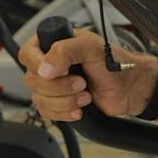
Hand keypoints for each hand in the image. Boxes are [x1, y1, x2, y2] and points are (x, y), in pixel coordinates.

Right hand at [19, 29, 153, 120]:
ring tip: (85, 95)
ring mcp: (54, 85)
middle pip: (32, 80)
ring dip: (64, 101)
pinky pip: (47, 113)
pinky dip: (64, 113)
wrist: (129, 88)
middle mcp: (51, 64)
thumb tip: (44, 68)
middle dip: (59, 86)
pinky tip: (80, 108)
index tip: (58, 71)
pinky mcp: (59, 103)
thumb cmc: (115, 64)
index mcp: (54, 45)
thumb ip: (65, 50)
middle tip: (81, 82)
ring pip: (39, 99)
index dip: (39, 65)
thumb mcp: (92, 47)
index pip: (27, 54)